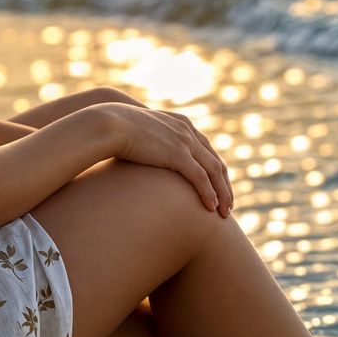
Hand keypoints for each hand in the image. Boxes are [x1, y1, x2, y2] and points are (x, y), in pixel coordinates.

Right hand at [97, 101, 234, 217]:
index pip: (208, 151)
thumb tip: (147, 156)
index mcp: (182, 124)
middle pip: (216, 162)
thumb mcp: (142, 132)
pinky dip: (209, 193)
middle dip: (224, 186)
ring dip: (222, 194)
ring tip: (224, 212)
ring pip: (214, 172)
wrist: (110, 124)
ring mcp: (184, 142)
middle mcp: (188, 131)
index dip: (216, 172)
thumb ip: (151, 141)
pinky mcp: (177, 155)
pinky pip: (200, 178)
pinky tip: (211, 207)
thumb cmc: (118, 129)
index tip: (219, 189)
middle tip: (227, 205)